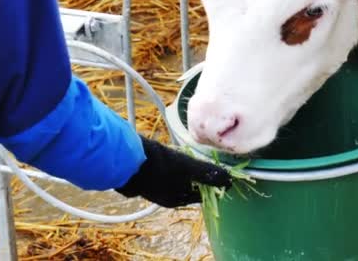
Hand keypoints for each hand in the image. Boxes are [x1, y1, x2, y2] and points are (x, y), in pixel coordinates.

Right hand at [115, 135, 231, 207]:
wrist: (127, 159)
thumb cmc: (158, 165)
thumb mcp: (187, 168)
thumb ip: (208, 173)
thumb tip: (230, 180)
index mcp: (177, 200)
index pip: (202, 194)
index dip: (212, 183)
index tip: (220, 172)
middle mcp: (166, 198)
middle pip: (189, 188)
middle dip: (198, 177)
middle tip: (204, 163)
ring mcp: (155, 189)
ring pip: (177, 182)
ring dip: (184, 172)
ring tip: (188, 159)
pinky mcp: (146, 178)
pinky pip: (165, 175)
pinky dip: (172, 169)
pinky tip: (171, 157)